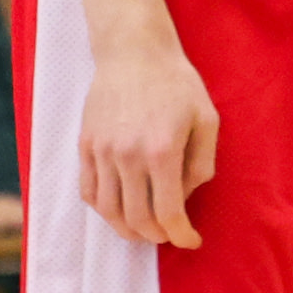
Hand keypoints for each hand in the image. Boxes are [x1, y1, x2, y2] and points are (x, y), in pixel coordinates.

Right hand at [80, 28, 218, 248]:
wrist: (134, 52)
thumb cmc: (178, 84)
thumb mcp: (207, 120)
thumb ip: (201, 165)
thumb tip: (187, 197)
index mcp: (162, 152)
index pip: (168, 213)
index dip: (181, 235)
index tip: (191, 240)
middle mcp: (127, 156)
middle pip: (137, 219)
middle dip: (156, 236)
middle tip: (169, 235)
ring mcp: (101, 151)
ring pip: (108, 211)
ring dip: (127, 229)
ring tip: (143, 230)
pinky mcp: (85, 145)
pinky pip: (88, 191)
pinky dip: (103, 210)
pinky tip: (118, 210)